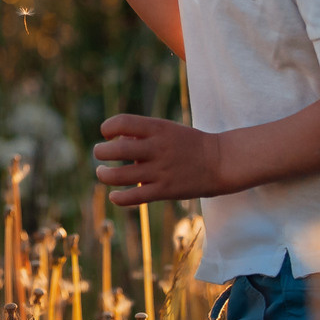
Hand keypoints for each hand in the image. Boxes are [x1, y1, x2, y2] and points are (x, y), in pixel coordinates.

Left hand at [93, 114, 230, 204]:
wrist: (220, 162)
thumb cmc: (189, 144)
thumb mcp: (168, 129)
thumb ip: (143, 134)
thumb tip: (117, 142)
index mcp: (158, 128)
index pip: (122, 122)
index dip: (108, 127)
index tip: (106, 134)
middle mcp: (157, 148)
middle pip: (116, 150)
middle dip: (100, 152)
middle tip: (99, 153)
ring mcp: (160, 171)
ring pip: (119, 175)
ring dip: (104, 174)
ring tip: (101, 173)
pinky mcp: (164, 191)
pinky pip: (134, 197)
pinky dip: (118, 198)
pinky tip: (114, 196)